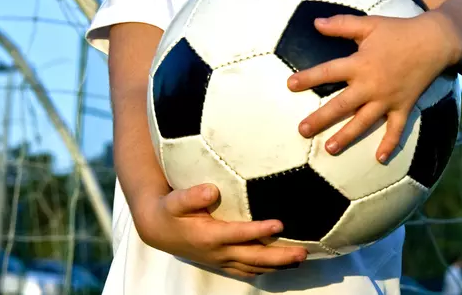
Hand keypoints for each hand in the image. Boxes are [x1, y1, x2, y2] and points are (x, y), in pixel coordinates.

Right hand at [135, 183, 306, 279]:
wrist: (158, 229)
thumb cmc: (170, 210)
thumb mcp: (175, 200)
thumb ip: (192, 196)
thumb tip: (211, 191)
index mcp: (209, 236)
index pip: (239, 234)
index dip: (259, 231)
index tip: (280, 224)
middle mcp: (218, 252)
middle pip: (253, 257)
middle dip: (280, 256)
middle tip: (303, 253)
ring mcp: (222, 259)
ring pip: (254, 266)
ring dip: (278, 265)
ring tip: (301, 259)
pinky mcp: (223, 261)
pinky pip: (247, 269)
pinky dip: (265, 268)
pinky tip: (282, 265)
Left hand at [287, 11, 461, 161]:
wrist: (435, 41)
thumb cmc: (399, 30)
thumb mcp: (370, 24)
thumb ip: (342, 25)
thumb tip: (315, 23)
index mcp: (361, 63)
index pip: (329, 72)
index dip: (309, 78)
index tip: (290, 86)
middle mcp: (372, 84)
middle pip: (341, 105)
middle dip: (320, 118)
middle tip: (302, 131)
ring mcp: (388, 98)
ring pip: (364, 122)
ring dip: (346, 136)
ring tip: (329, 150)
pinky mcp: (404, 105)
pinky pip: (396, 128)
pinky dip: (390, 144)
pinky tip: (380, 159)